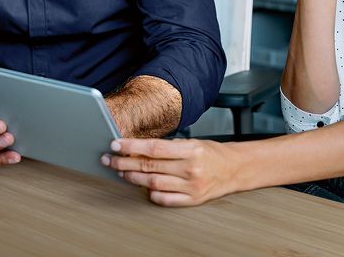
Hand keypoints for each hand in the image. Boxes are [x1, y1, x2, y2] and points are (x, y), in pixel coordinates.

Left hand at [101, 137, 234, 205]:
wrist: (234, 169)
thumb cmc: (212, 153)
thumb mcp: (193, 142)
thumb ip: (169, 147)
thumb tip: (139, 147)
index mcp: (191, 150)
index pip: (154, 148)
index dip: (131, 146)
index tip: (115, 144)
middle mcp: (190, 169)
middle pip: (149, 166)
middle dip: (125, 162)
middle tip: (110, 159)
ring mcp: (190, 187)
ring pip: (153, 183)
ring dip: (133, 178)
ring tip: (121, 171)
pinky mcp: (192, 201)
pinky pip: (165, 200)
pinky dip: (151, 194)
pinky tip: (143, 187)